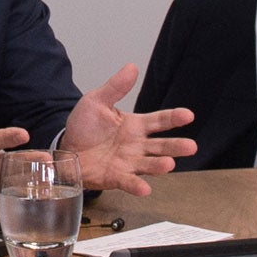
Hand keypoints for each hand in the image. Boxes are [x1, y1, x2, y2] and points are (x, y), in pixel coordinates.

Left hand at [58, 64, 196, 196]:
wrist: (66, 149)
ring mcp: (129, 162)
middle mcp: (137, 145)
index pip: (159, 121)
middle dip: (176, 146)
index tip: (188, 116)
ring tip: (169, 165)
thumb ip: (116, 87)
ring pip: (149, 164)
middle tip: (190, 147)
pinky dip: (137, 186)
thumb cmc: (84, 126)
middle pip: (161, 146)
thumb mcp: (97, 101)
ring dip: (160, 165)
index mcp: (135, 125)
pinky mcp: (116, 177)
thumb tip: (132, 67)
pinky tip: (145, 189)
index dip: (174, 118)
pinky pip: (129, 182)